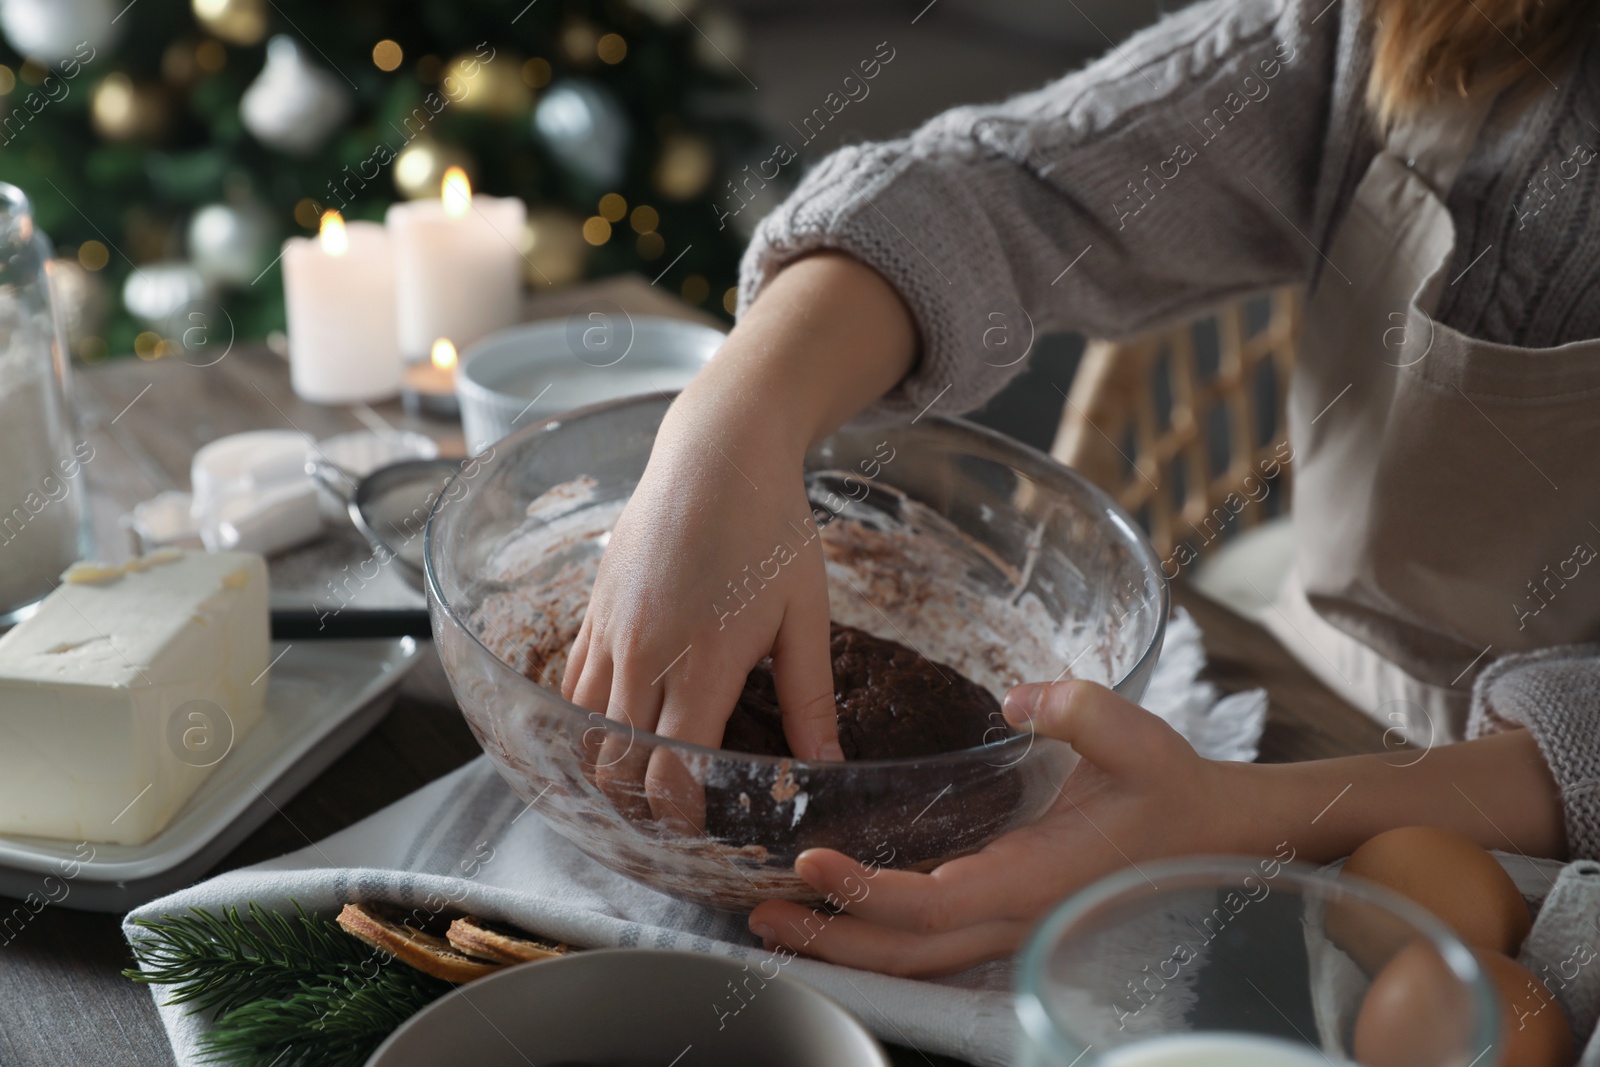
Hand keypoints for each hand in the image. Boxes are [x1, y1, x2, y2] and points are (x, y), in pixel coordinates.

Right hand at [561, 253, 918, 821]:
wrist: (717, 453)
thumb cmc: (771, 529)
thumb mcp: (806, 616)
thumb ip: (811, 701)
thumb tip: (827, 768)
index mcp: (703, 661)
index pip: (672, 770)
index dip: (680, 815)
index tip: (701, 832)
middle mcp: (644, 653)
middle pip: (618, 763)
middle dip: (640, 804)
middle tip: (672, 821)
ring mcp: (610, 632)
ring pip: (585, 730)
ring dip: (608, 768)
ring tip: (643, 786)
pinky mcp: (593, 612)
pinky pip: (572, 686)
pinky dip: (586, 721)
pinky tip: (616, 732)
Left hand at [746, 680, 1254, 977]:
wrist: (1213, 836)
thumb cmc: (1171, 790)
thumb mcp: (1139, 738)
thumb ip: (1080, 710)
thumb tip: (1017, 700)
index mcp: (1035, 879)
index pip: (933, 904)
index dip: (866, 893)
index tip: (811, 863)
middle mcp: (1015, 915)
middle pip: (907, 951)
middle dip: (830, 938)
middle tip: (759, 910)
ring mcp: (1010, 923)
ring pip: (916, 956)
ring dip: (845, 943)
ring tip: (778, 916)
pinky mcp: (1007, 913)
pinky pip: (934, 939)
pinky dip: (878, 932)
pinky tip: (841, 908)